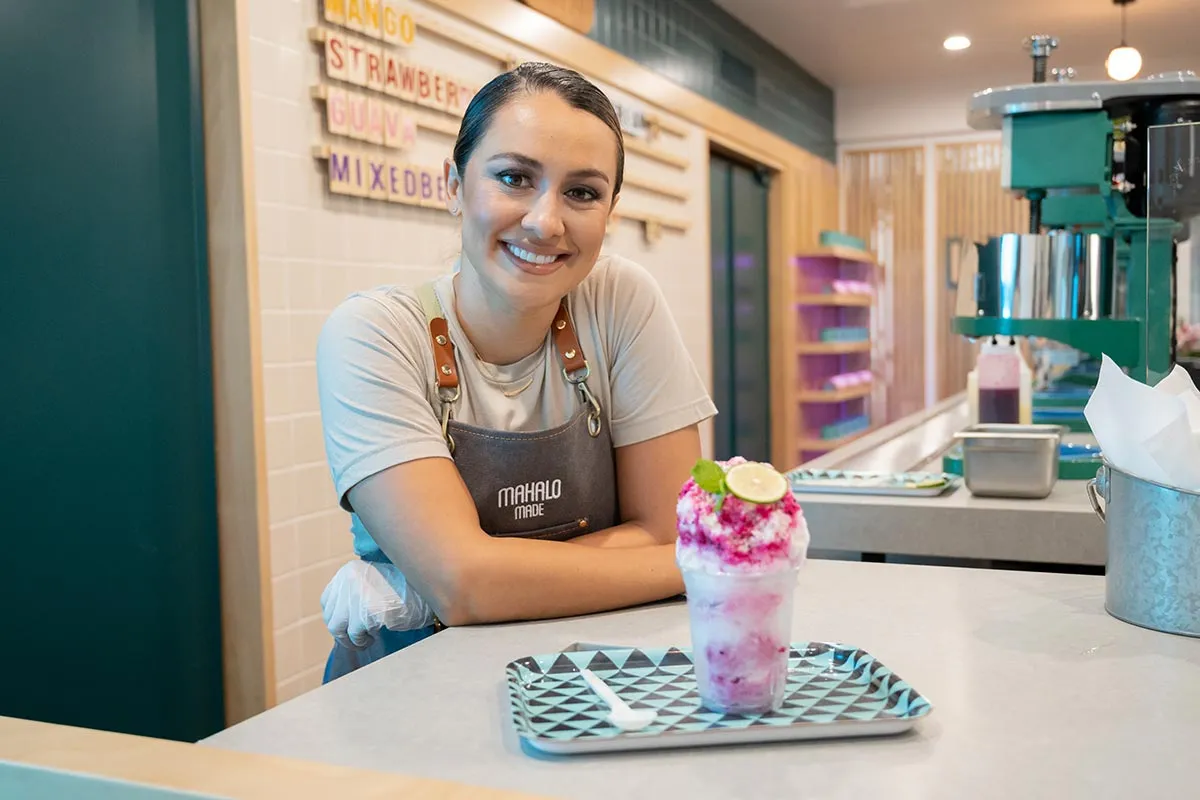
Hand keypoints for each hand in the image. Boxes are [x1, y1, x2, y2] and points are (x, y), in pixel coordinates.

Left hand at [320, 560, 434, 649]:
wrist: (427, 592)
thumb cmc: (406, 590)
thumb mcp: (374, 582)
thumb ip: (356, 592)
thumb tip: (343, 617)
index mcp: (349, 571)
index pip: (328, 599)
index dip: (336, 615)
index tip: (348, 625)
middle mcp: (347, 580)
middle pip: (330, 615)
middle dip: (342, 631)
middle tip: (357, 638)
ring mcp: (355, 594)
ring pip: (337, 627)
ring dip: (349, 639)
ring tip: (364, 641)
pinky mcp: (365, 611)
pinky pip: (354, 634)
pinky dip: (362, 640)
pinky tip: (374, 637)